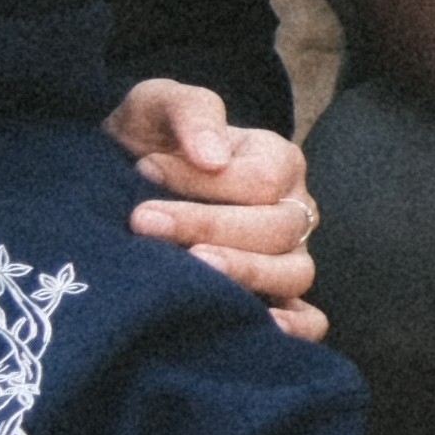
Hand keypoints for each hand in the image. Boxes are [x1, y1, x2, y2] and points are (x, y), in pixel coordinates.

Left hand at [111, 78, 322, 337]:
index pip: (260, 180)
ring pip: (295, 274)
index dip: (202, 181)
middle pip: (276, 228)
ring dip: (243, 274)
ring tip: (191, 268)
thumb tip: (212, 156)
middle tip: (140, 220)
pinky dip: (294, 328)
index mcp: (277, 160)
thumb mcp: (157, 105)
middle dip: (205, 225)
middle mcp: (295, 211)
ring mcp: (291, 259)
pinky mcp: (279, 301)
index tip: (142, 170)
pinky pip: (310, 322)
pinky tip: (255, 326)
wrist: (125, 187)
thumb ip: (190, 111)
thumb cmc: (149, 144)